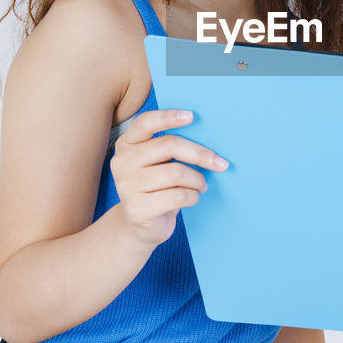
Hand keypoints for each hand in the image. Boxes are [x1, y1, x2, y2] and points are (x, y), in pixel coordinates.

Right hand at [109, 108, 227, 246]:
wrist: (140, 226)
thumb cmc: (157, 188)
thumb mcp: (158, 163)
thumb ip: (170, 147)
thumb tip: (206, 134)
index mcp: (127, 144)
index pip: (145, 122)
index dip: (169, 117)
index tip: (192, 116)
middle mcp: (122, 162)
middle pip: (169, 145)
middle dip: (200, 154)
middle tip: (219, 163)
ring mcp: (126, 186)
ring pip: (176, 172)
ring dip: (198, 180)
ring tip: (201, 185)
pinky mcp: (137, 208)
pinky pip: (178, 195)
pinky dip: (193, 196)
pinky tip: (193, 198)